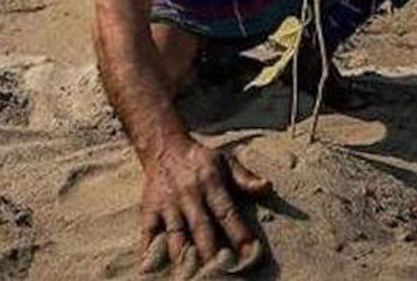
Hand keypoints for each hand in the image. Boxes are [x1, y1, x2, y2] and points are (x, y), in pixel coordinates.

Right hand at [139, 137, 270, 276]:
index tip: (251, 254)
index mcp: (211, 183)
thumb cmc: (201, 160)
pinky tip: (157, 271)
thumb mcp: (226, 161)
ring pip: (176, 237)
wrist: (164, 147)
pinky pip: (148, 235)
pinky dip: (151, 254)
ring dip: (185, 258)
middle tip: (225, 272)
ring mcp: (168, 205)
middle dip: (212, 254)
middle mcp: (189, 195)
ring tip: (194, 275)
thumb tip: (268, 187)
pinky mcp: (149, 212)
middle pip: (201, 229)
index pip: (227, 212)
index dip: (239, 233)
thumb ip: (246, 178)